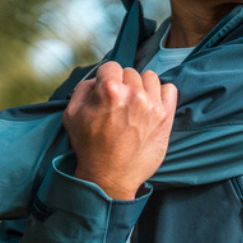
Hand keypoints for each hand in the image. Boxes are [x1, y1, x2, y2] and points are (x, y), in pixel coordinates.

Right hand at [63, 62, 177, 199]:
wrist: (109, 177)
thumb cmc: (88, 147)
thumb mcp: (72, 114)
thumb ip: (83, 88)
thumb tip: (96, 79)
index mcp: (109, 90)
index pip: (111, 66)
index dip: (105, 78)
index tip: (105, 92)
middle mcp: (133, 94)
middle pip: (130, 72)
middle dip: (123, 84)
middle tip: (118, 104)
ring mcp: (151, 105)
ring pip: (150, 77)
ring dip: (142, 86)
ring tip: (134, 104)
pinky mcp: (165, 117)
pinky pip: (170, 89)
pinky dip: (161, 93)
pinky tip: (151, 105)